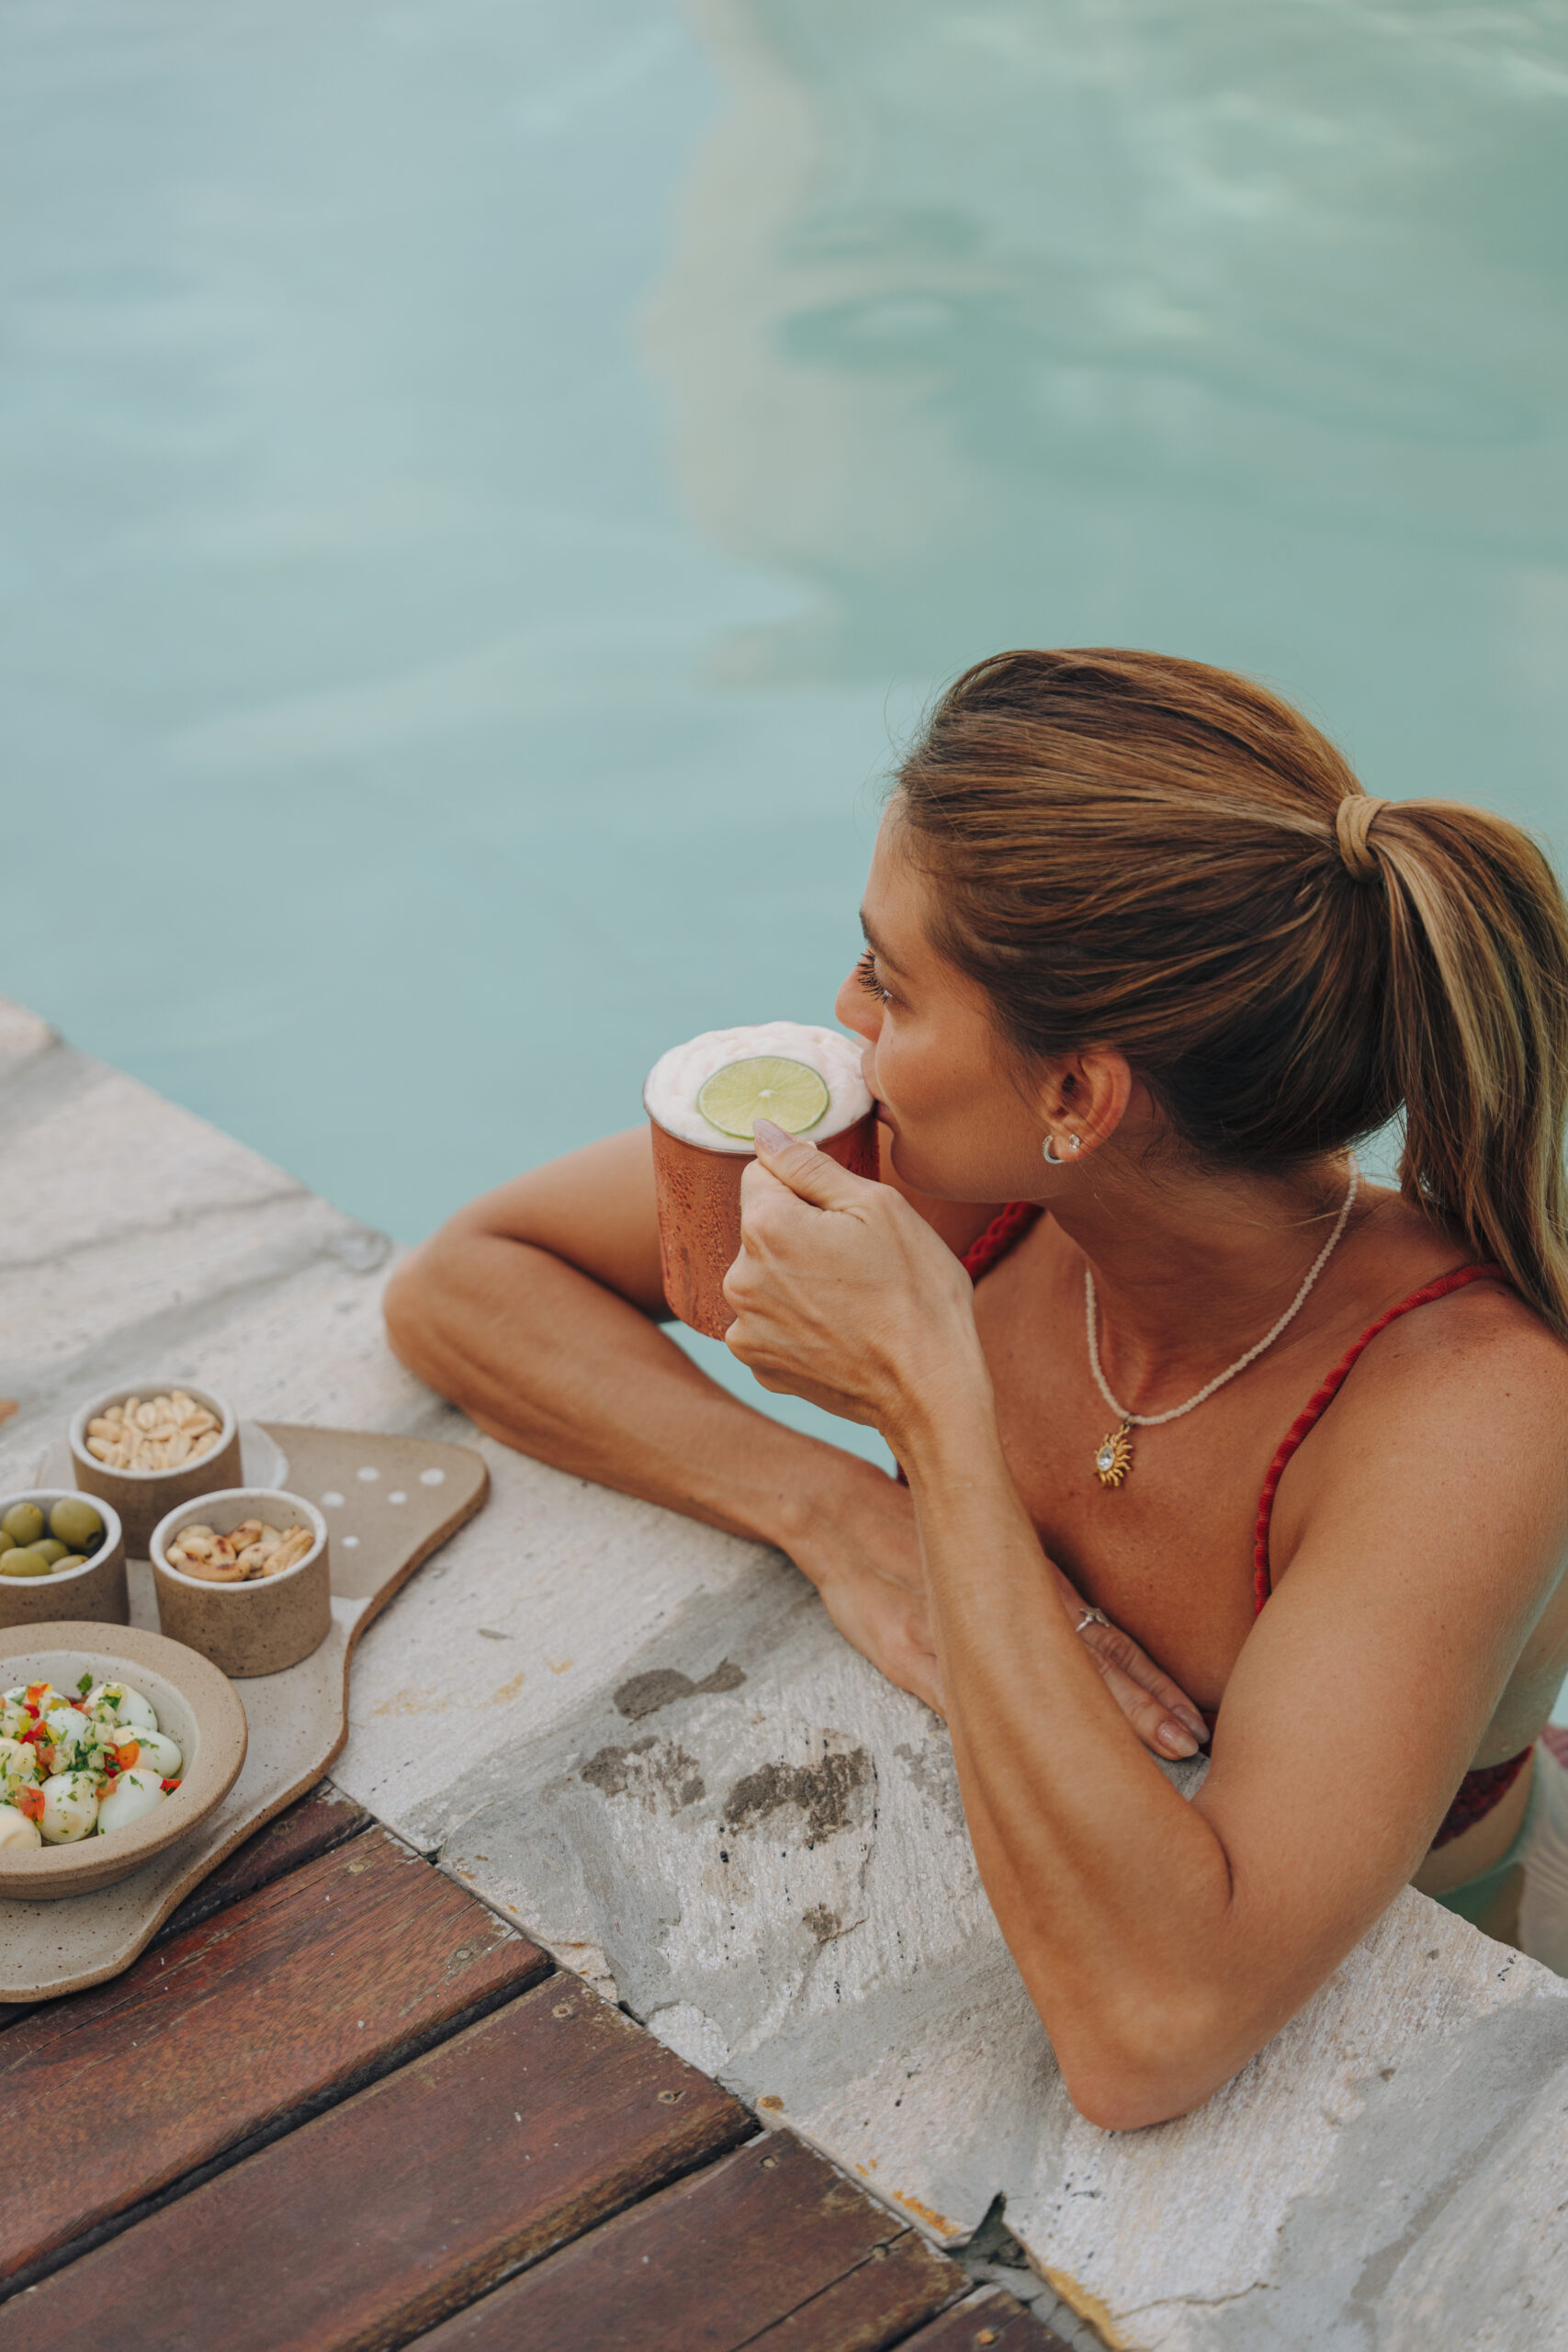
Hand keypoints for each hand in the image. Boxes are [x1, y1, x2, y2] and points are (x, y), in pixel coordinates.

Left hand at [724, 1121, 981, 1438]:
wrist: (930, 1390)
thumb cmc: (916, 1293)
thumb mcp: (877, 1207)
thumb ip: (809, 1165)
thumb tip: (762, 1132)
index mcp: (766, 1227)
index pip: (761, 1174)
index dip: (806, 1186)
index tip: (843, 1214)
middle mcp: (739, 1278)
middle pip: (762, 1228)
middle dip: (799, 1233)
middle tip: (858, 1261)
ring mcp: (745, 1328)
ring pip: (766, 1275)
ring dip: (796, 1278)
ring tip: (852, 1300)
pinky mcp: (758, 1364)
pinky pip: (770, 1321)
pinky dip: (797, 1321)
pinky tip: (840, 1330)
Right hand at [787, 1462, 1207, 1757]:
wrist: (835, 1512)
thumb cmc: (917, 1536)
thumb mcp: (985, 1555)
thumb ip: (1036, 1597)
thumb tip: (1099, 1646)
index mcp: (1029, 1587)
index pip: (1105, 1642)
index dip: (1153, 1683)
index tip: (1198, 1720)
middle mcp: (1005, 1607)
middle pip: (1089, 1662)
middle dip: (1145, 1708)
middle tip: (1191, 1742)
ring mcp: (959, 1634)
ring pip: (1040, 1680)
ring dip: (1103, 1716)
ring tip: (1157, 1747)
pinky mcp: (912, 1653)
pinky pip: (967, 1700)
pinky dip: (1004, 1730)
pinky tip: (1032, 1763)